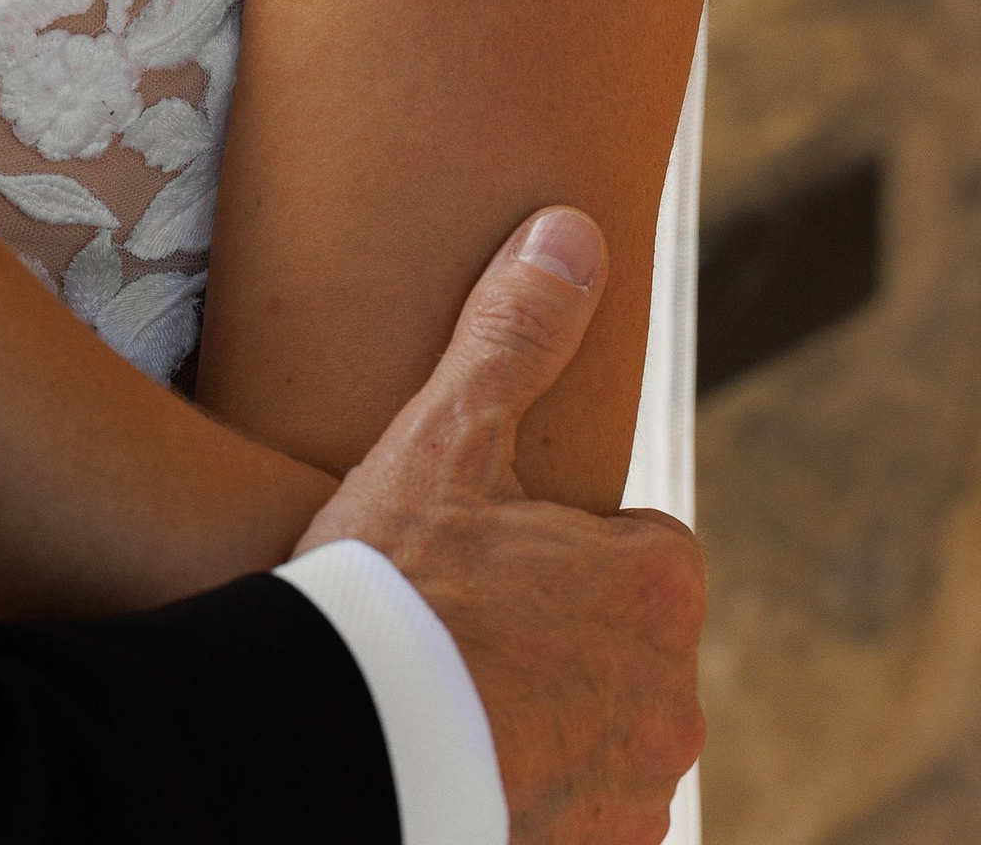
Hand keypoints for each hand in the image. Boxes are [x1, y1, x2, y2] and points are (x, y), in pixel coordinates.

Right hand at [301, 210, 704, 844]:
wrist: (348, 747)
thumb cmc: (401, 588)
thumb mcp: (446, 437)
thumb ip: (515, 334)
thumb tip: (571, 234)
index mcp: (658, 584)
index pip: (640, 549)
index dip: (561, 546)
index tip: (488, 551)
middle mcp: (673, 700)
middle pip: (620, 645)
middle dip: (556, 635)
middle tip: (456, 620)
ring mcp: (636, 795)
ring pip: (597, 731)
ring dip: (543, 718)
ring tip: (445, 692)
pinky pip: (571, 811)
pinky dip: (526, 791)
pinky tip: (453, 759)